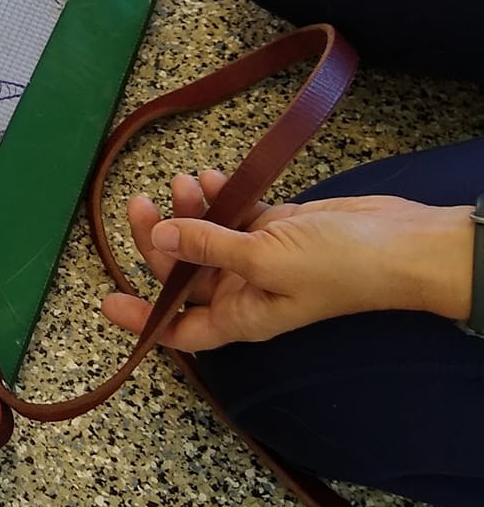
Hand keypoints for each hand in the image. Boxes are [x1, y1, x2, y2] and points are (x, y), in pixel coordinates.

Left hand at [101, 169, 475, 352]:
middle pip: (184, 274)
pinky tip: (210, 177)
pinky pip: (232, 215)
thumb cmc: (339, 266)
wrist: (398, 242)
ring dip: (189, 211)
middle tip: (141, 205)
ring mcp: (260, 259)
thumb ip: (209, 247)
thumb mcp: (265, 258)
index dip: (143, 320)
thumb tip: (160, 239)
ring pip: (205, 238)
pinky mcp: (275, 228)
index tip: (107, 301)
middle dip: (159, 240)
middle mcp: (246, 292)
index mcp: (242, 317)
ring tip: (184, 181)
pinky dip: (218, 198)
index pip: (181, 328)